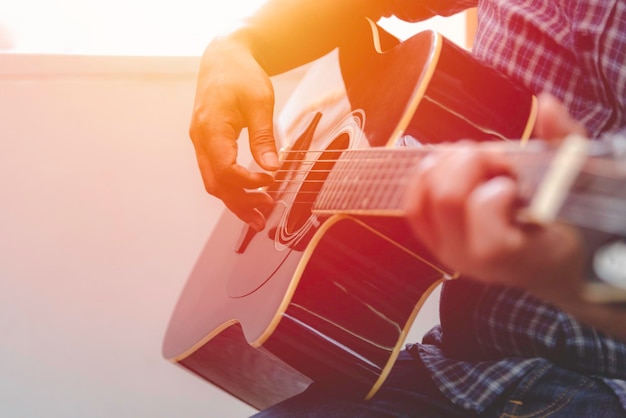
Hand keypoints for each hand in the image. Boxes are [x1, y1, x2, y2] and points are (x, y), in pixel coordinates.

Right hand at [189, 38, 280, 230]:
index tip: (271, 182)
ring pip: (213, 182)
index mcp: (210, 127)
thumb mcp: (260, 102)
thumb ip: (264, 137)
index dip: (247, 183)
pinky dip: (231, 187)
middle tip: (264, 216)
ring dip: (234, 201)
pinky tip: (248, 196)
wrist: (224, 58)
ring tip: (258, 216)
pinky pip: (215, 172)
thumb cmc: (241, 75)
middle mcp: (200, 139)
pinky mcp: (206, 143)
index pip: (225, 168)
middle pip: (215, 183)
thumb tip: (272, 168)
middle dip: (239, 203)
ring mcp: (200, 142)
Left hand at [403, 93, 586, 294]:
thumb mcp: (575, 185)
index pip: (487, 214)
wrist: (542, 262)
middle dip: (470, 162)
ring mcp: (446, 249)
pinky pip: (412, 204)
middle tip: (491, 159)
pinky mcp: (431, 239)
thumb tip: (547, 104)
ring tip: (472, 160)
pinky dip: (426, 175)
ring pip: (425, 198)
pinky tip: (448, 163)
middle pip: (449, 198)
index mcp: (514, 252)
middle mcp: (472, 257)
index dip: (497, 187)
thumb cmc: (561, 223)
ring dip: (446, 164)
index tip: (514, 180)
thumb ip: (563, 142)